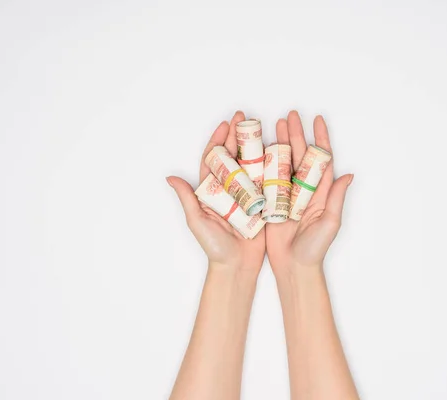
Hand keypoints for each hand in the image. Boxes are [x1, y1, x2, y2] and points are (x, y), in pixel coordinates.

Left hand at [168, 111, 265, 273]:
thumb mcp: (197, 221)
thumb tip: (170, 178)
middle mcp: (229, 190)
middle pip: (233, 157)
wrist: (236, 266)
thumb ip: (187, 198)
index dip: (218, 141)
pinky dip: (270, 166)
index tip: (225, 125)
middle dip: (238, 136)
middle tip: (244, 119)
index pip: (214, 160)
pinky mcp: (262, 203)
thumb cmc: (214, 247)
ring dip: (255, 147)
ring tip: (261, 128)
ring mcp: (246, 195)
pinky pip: (267, 181)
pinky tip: (276, 151)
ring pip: (250, 165)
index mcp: (211, 191)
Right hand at [266, 111, 352, 275]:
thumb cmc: (315, 248)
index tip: (317, 120)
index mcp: (320, 191)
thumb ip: (336, 198)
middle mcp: (303, 189)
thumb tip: (348, 174)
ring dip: (280, 143)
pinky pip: (267, 178)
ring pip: (283, 162)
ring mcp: (286, 194)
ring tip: (275, 125)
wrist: (294, 266)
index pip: (321, 159)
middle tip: (290, 116)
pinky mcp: (271, 202)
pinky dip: (264, 162)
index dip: (320, 138)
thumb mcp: (330, 223)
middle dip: (296, 134)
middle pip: (300, 155)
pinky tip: (260, 148)